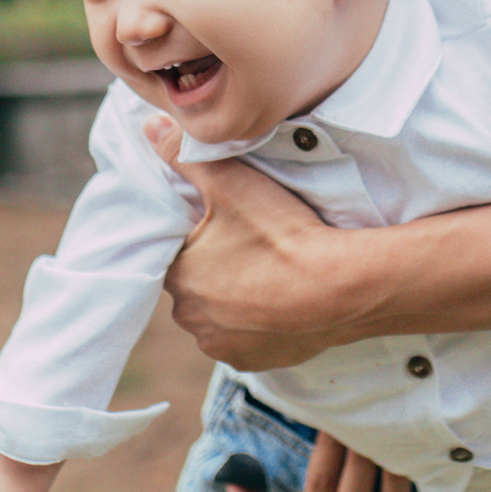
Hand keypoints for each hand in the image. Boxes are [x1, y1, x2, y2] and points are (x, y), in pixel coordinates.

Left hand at [146, 118, 356, 371]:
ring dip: (237, 300)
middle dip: (216, 269)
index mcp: (177, 276)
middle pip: (196, 286)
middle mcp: (190, 318)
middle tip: (253, 246)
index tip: (227, 225)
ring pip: (220, 316)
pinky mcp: (252, 362)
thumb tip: (150, 129)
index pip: (175, 253)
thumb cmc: (282, 236)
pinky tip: (280, 303)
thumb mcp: (231, 183)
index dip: (199, 237)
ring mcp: (222, 345)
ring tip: (270, 273)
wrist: (340, 289)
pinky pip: (247, 340)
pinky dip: (259, 325)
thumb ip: (185, 155)